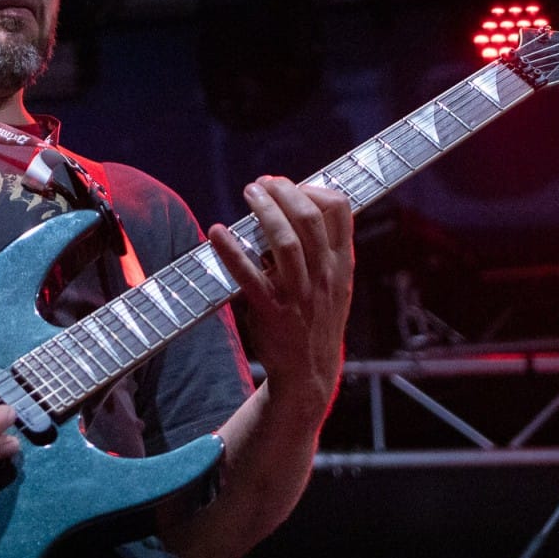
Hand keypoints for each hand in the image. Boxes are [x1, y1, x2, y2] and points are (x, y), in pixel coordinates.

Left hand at [209, 176, 354, 414]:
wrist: (310, 374)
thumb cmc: (316, 321)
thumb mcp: (335, 284)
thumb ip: (324, 250)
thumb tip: (294, 209)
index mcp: (341, 264)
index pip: (340, 210)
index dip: (314, 188)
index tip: (292, 185)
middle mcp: (324, 275)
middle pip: (308, 219)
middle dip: (284, 192)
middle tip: (262, 183)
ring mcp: (300, 294)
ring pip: (285, 241)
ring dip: (264, 211)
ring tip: (249, 193)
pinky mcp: (272, 311)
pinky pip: (250, 276)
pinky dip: (231, 251)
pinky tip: (217, 231)